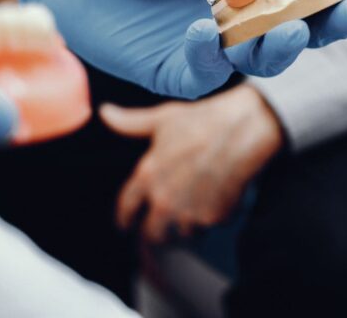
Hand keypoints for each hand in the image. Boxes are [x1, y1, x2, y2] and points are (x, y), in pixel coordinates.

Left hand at [20, 0, 346, 98]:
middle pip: (304, 27)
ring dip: (282, 46)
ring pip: (265, 58)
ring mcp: (213, 46)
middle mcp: (241, 14)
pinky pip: (206, 72)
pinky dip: (208, 53)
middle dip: (332, 20)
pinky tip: (199, 31)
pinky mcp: (180, 71)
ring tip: (289, 29)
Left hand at [100, 84, 282, 242]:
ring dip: (183, 227)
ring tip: (192, 211)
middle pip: (151, 234)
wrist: (242, 130)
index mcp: (146, 176)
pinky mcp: (213, 217)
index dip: (123, 219)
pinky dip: (208, 219)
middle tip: (161, 225)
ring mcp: (189, 211)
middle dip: (154, 231)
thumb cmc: (201, 120)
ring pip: (180, 235)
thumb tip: (104, 112)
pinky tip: (214, 200)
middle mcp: (164, 199)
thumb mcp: (161, 119)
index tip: (125, 225)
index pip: (125, 209)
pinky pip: (206, 227)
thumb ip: (129, 122)